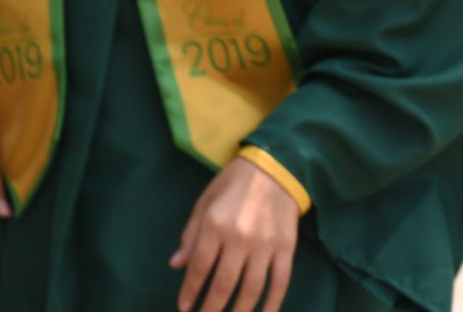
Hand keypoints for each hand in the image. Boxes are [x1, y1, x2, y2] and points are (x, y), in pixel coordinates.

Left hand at [170, 157, 299, 311]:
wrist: (276, 165)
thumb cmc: (235, 182)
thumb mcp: (205, 201)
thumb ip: (191, 234)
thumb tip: (176, 264)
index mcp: (215, 224)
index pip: (199, 268)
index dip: (190, 291)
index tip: (184, 307)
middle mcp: (240, 237)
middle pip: (223, 284)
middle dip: (211, 308)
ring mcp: (265, 244)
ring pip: (251, 289)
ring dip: (239, 311)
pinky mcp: (286, 246)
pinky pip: (280, 281)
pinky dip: (272, 302)